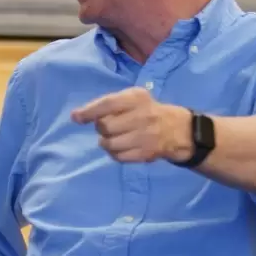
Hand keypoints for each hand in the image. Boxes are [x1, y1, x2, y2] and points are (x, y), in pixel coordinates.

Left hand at [72, 88, 192, 163]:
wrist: (178, 130)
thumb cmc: (147, 111)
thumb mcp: (133, 99)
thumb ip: (107, 104)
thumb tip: (76, 116)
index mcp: (137, 98)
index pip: (108, 104)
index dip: (89, 111)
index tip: (76, 118)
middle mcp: (142, 116)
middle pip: (105, 126)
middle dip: (101, 128)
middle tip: (109, 127)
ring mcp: (145, 136)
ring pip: (109, 144)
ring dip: (106, 142)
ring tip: (114, 138)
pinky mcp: (145, 154)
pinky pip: (118, 157)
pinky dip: (114, 153)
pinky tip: (121, 147)